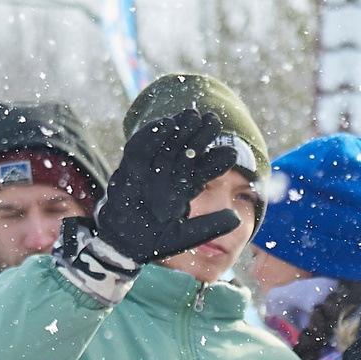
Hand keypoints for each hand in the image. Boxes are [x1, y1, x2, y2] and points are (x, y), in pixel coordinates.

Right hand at [98, 107, 248, 265]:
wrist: (123, 244)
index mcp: (184, 189)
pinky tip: (166, 123)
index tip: (232, 152)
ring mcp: (150, 170)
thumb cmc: (154, 240)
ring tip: (193, 115)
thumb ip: (210, 226)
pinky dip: (151, 135)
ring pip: (167, 144)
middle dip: (200, 136)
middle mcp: (169, 175)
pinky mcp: (130, 168)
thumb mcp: (185, 235)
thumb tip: (237, 219)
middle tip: (214, 120)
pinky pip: (141, 147)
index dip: (217, 161)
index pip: (204, 170)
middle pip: (187, 151)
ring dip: (179, 129)